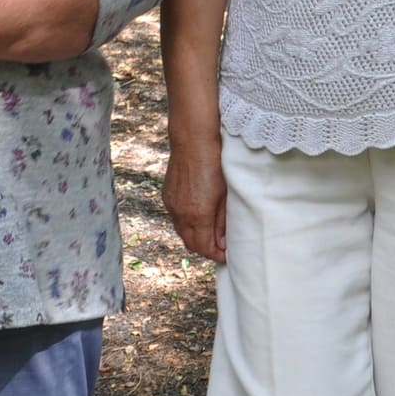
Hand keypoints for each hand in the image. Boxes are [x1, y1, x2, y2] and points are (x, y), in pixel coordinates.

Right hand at [163, 136, 227, 261]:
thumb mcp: (224, 194)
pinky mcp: (167, 197)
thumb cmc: (215, 164)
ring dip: (195, 236)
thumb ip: (222, 221)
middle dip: (206, 249)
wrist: (193, 140)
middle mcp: (181, 214)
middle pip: (191, 245)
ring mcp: (172, 205)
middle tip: (220, 246)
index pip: (205, 248)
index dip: (217, 255)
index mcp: (198, 215)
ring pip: (182, 233)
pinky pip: (176, 219)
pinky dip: (187, 223)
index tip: (227, 254)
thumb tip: (223, 241)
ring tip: (210, 232)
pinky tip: (198, 216)